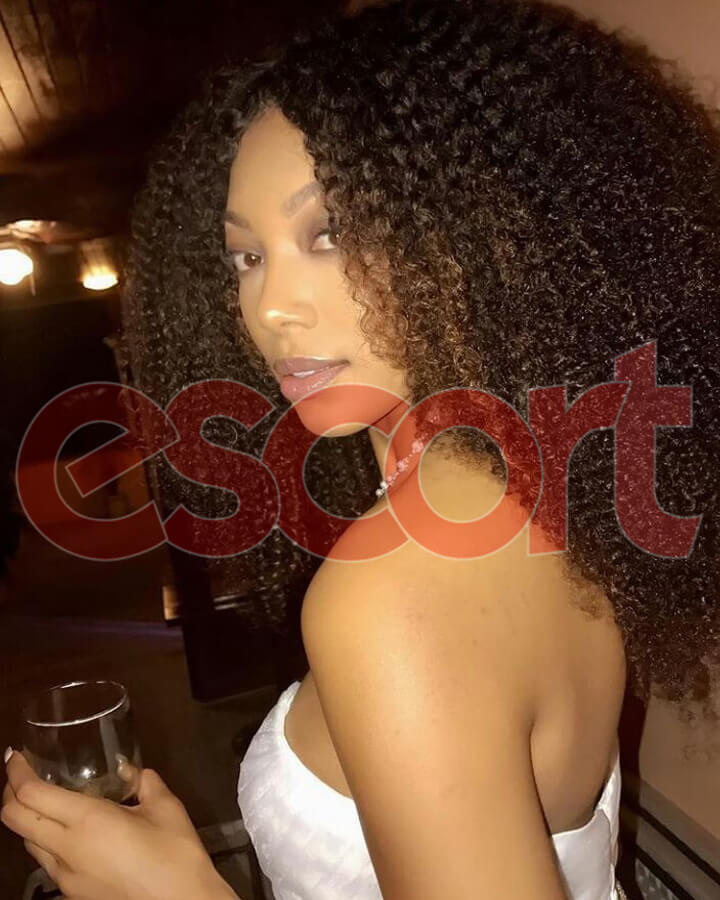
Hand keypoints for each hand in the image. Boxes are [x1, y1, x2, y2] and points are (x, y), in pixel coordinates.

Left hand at [1, 749, 238, 899]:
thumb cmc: (175, 852)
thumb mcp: (165, 806)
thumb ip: (143, 781)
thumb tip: (129, 770)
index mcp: (87, 820)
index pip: (30, 794)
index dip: (16, 771)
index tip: (17, 755)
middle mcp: (66, 849)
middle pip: (14, 819)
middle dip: (10, 792)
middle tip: (22, 773)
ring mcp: (65, 877)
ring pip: (27, 842)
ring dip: (27, 818)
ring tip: (44, 800)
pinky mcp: (73, 893)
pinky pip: (47, 860)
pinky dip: (45, 839)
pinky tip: (70, 832)